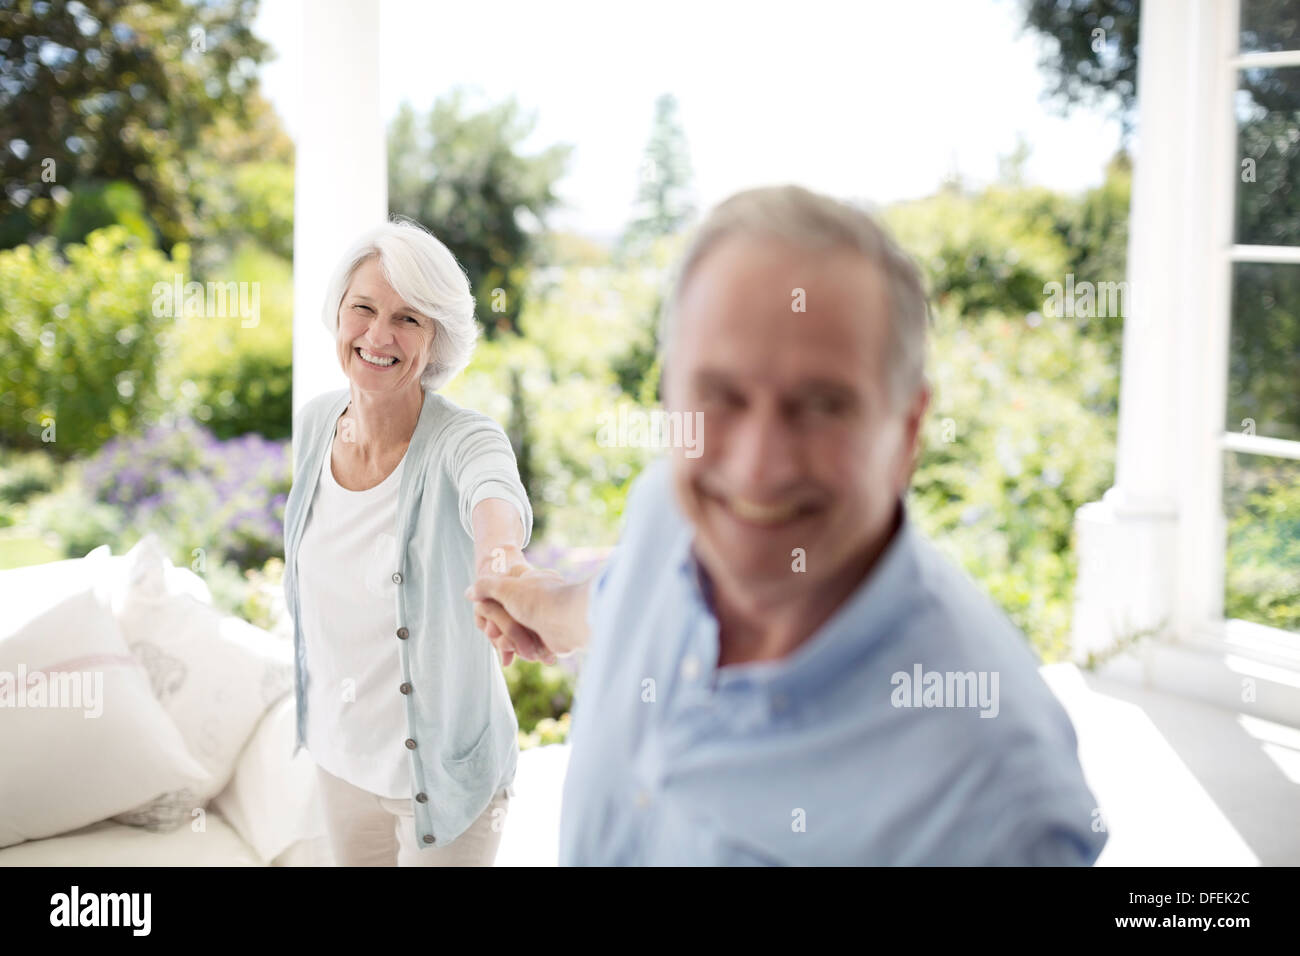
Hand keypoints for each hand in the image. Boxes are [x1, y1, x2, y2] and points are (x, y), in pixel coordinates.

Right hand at [471, 551, 561, 665]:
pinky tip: (530, 654)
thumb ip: (485, 587)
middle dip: (502, 632)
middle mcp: (536, 600)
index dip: (492, 614)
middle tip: (498, 637)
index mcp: (527, 584)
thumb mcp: (505, 587)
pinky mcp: (549, 638)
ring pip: (517, 636)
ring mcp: (543, 619)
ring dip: (513, 643)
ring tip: (516, 647)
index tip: (490, 623)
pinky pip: (531, 648)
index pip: (500, 599)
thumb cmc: (537, 600)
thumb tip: (469, 593)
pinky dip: (528, 652)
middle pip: (507, 620)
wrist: (569, 621)